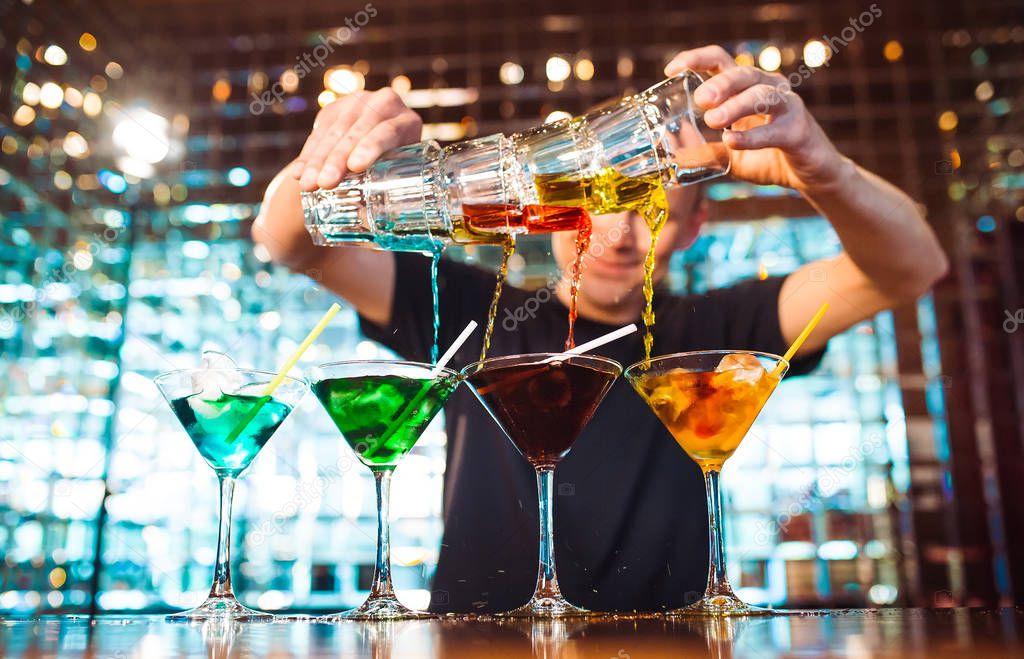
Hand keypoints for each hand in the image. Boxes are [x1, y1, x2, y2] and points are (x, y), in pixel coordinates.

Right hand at [290, 88, 422, 190]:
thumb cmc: (396, 174)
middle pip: (357, 130)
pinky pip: (318, 132)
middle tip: (325, 183)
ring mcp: (358, 104)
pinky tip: (298, 173)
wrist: (378, 149)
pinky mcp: (336, 109)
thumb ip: (393, 194)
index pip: (388, 131)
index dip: (371, 147)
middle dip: (338, 158)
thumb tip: (383, 236)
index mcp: (407, 123)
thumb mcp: (400, 176)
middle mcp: (384, 105)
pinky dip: (308, 156)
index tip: (355, 167)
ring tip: (308, 185)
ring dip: (318, 159)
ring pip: (334, 131)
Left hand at [665, 45, 847, 192]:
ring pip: (761, 94)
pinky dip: (751, 136)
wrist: (808, 175)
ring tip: (713, 120)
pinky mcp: (797, 131)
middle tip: (700, 99)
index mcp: (746, 88)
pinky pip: (773, 129)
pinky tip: (732, 141)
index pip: (720, 61)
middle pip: (742, 73)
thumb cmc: (768, 158)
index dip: (695, 59)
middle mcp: (768, 89)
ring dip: (735, 105)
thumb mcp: (731, 156)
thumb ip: (707, 152)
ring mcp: (786, 107)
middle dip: (719, 83)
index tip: (671, 70)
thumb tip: (676, 157)